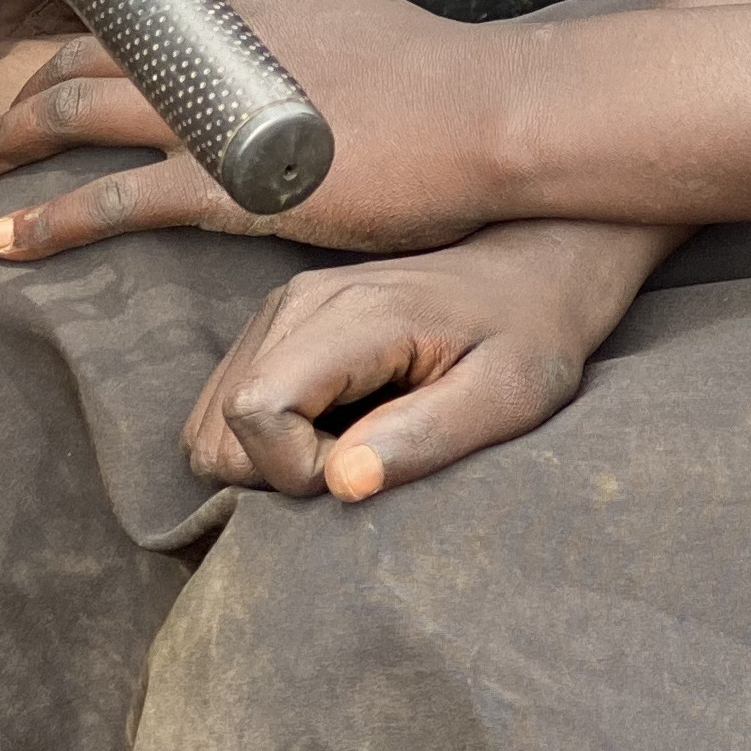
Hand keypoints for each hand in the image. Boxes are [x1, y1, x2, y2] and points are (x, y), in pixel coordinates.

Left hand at [0, 0, 517, 259]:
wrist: (488, 114)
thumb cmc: (450, 80)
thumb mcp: (367, 27)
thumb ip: (318, 39)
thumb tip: (308, 51)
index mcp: (253, 7)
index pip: (145, 14)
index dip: (88, 43)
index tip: (57, 70)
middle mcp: (217, 44)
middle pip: (92, 54)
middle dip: (33, 89)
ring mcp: (215, 112)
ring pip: (81, 112)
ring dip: (18, 140)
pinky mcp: (225, 184)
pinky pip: (112, 199)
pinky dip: (50, 219)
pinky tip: (11, 242)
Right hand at [182, 220, 670, 500]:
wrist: (537, 266)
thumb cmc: (532, 335)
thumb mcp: (507, 396)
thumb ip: (425, 436)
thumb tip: (341, 484)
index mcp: (351, 314)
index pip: (254, 410)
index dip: (295, 468)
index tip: (367, 465)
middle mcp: (298, 303)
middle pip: (217, 426)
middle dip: (275, 473)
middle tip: (363, 459)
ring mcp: (284, 308)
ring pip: (213, 421)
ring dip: (270, 459)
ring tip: (357, 441)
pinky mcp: (284, 322)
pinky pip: (232, 404)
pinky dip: (269, 439)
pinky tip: (342, 425)